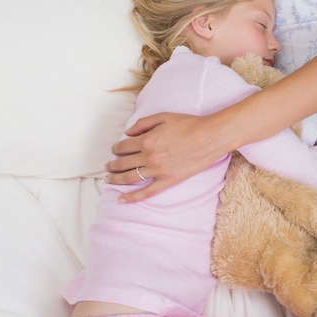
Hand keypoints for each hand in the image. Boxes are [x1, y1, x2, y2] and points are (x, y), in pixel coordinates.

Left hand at [105, 112, 226, 201]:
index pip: (123, 146)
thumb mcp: (163, 117)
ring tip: (108, 179)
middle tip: (107, 165)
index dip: (116, 148)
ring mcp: (158, 171)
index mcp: (147, 141)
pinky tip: (121, 200)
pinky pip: (146, 192)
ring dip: (116, 179)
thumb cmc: (188, 124)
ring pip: (130, 177)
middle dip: (112, 164)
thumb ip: (142, 124)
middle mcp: (149, 157)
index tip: (114, 149)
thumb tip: (127, 132)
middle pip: (123, 163)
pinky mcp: (168, 181)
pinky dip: (132, 197)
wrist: (209, 137)